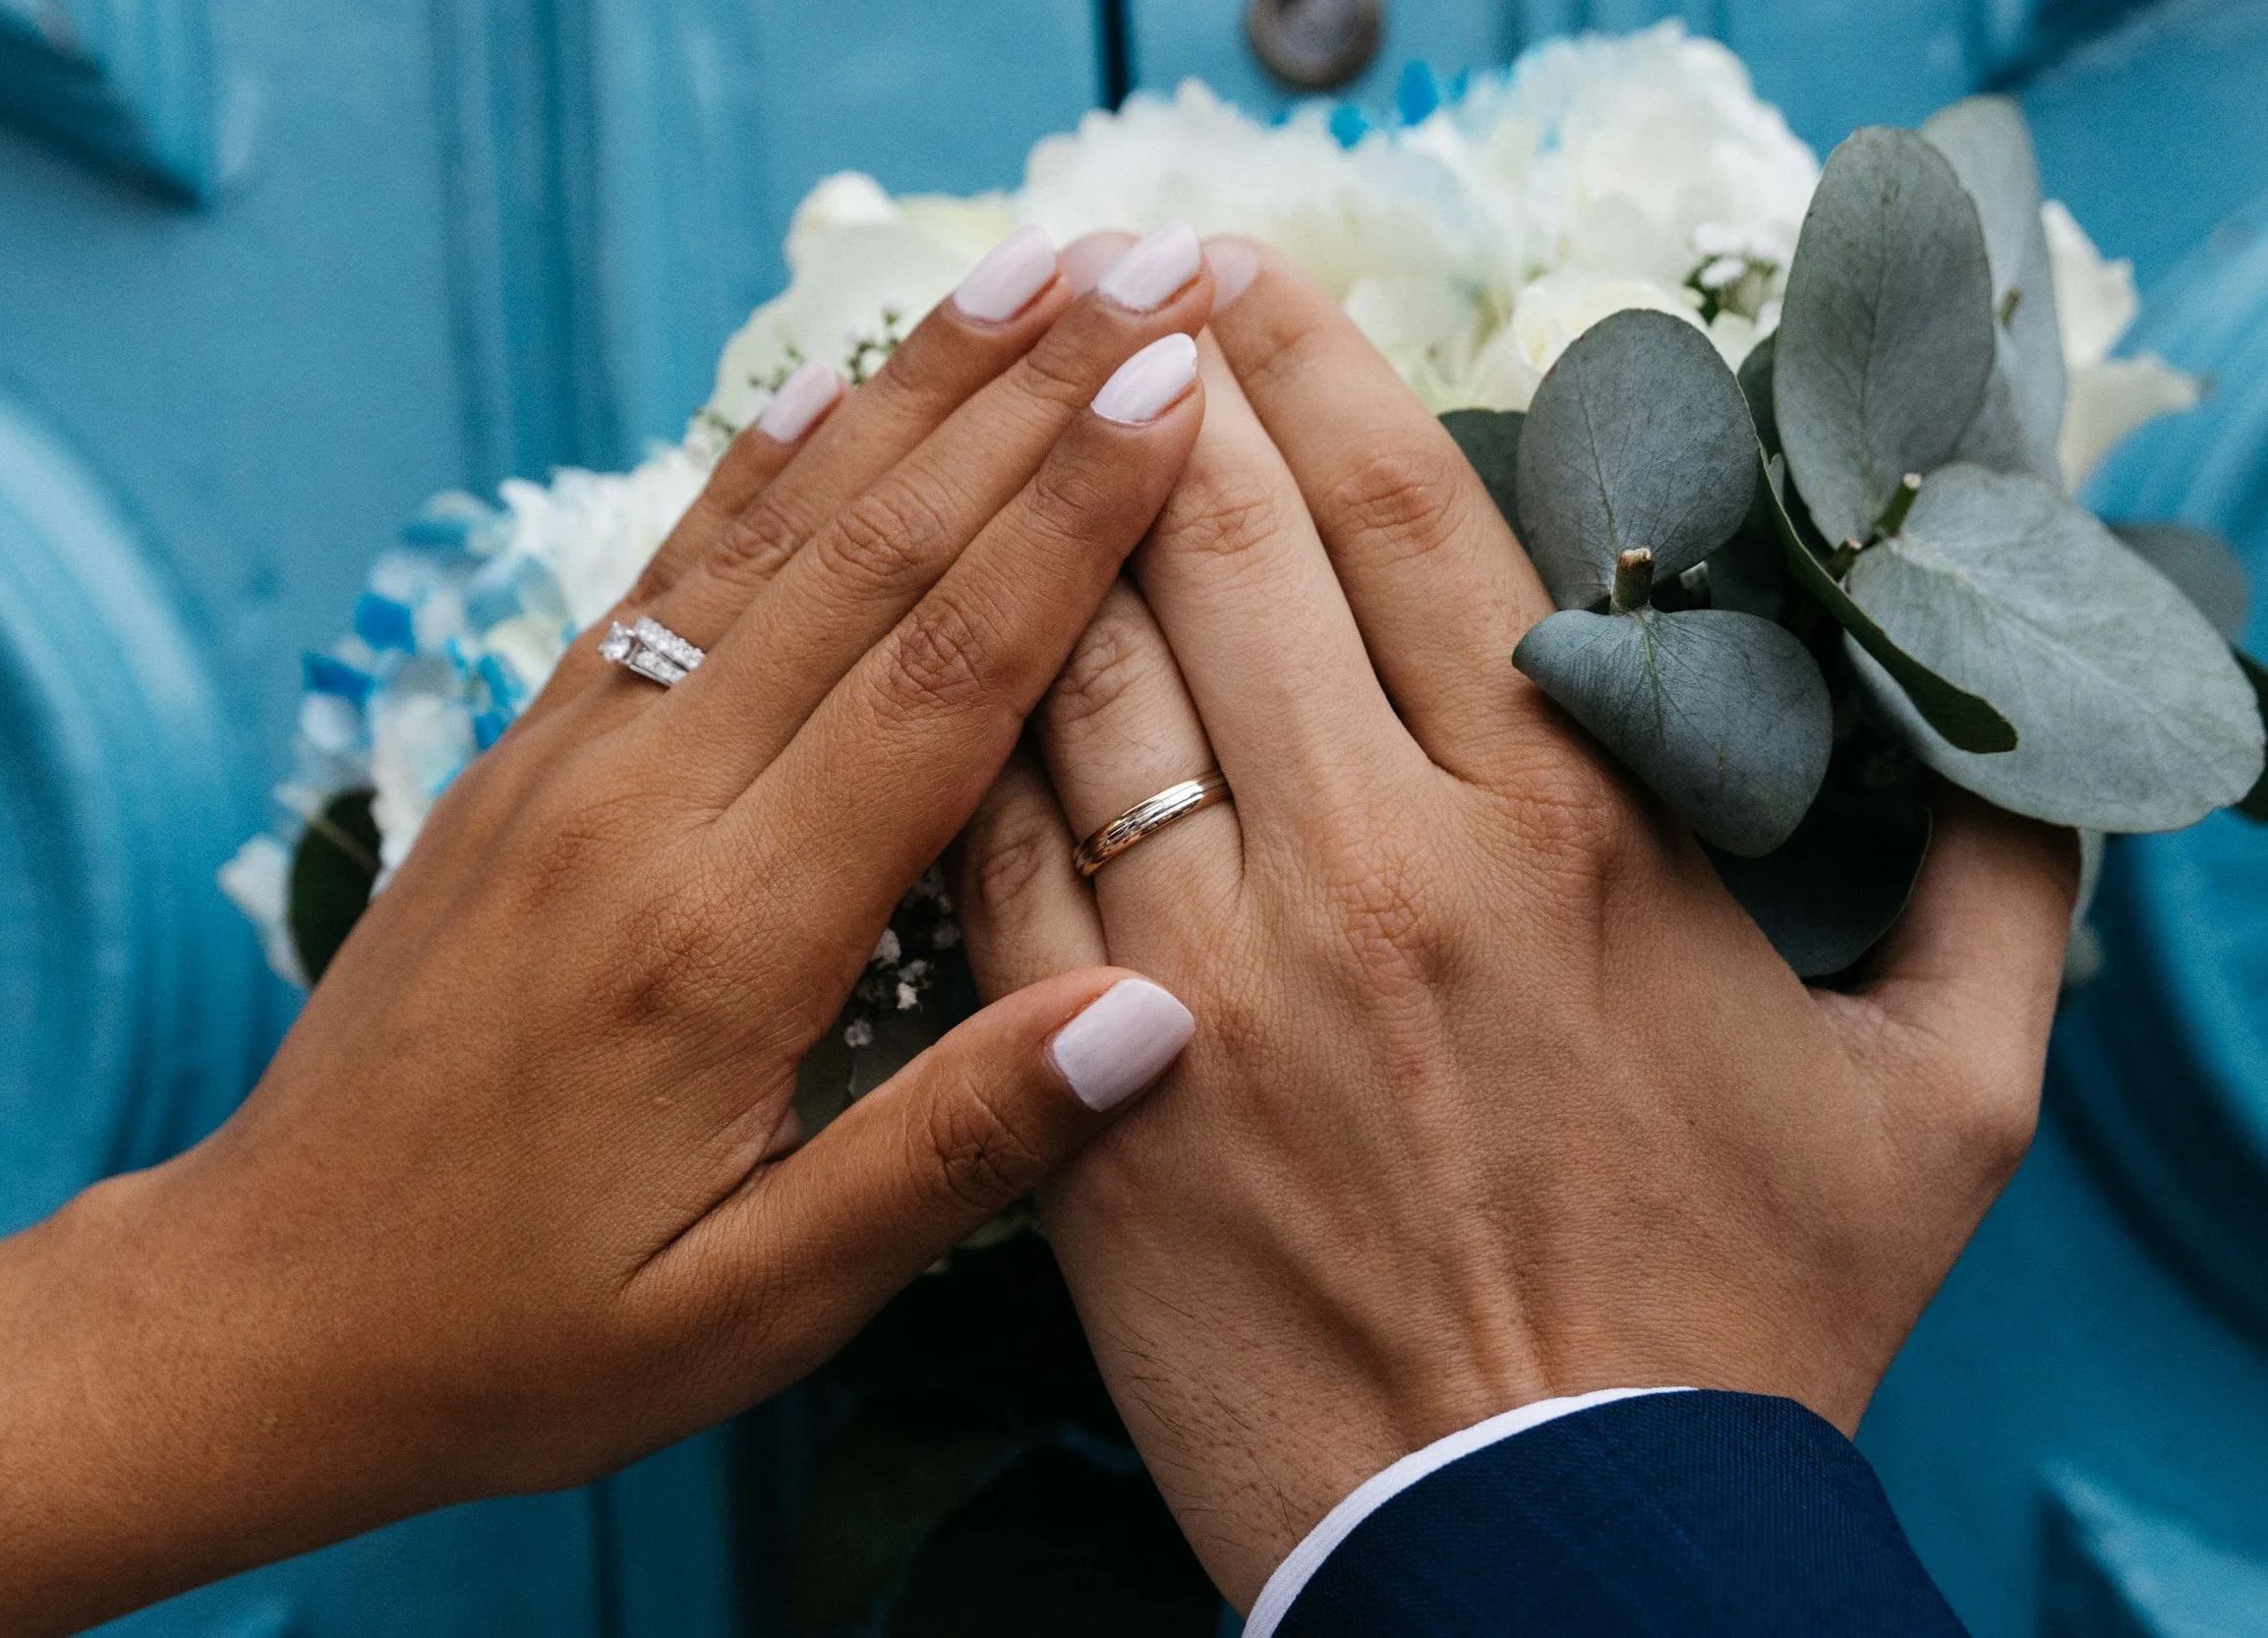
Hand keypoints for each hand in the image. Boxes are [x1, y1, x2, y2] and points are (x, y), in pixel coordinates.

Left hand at [0, 226, 1215, 1635]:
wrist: (261, 1313)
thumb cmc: (521, 1334)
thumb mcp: (748, 1309)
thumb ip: (945, 1153)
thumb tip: (1155, 1013)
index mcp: (724, 941)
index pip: (936, 683)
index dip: (1068, 526)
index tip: (1175, 391)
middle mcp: (643, 811)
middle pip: (869, 565)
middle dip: (1022, 405)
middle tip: (1147, 274)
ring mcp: (567, 766)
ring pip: (767, 541)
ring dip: (906, 398)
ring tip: (1023, 278)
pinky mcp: (522, 763)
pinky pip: (659, 582)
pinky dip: (752, 474)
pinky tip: (823, 395)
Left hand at [956, 244, 2079, 1608]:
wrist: (1549, 1552)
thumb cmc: (1740, 1336)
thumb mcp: (1942, 1107)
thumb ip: (1993, 891)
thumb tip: (2036, 752)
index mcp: (1571, 828)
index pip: (1407, 513)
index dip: (1307, 361)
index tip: (1237, 271)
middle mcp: (1380, 863)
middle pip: (1223, 548)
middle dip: (1144, 386)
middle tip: (1092, 282)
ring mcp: (1214, 971)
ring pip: (1082, 674)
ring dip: (1026, 518)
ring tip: (987, 407)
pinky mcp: (1090, 1086)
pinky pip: (995, 855)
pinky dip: (956, 734)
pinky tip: (922, 643)